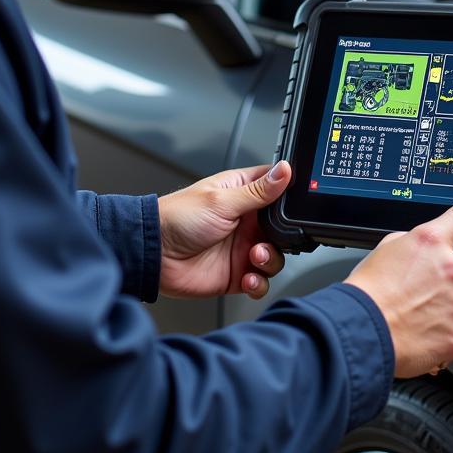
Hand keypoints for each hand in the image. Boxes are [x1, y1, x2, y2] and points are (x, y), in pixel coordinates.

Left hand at [157, 162, 290, 299]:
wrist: (154, 254)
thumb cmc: (177, 218)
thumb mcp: (221, 201)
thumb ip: (258, 191)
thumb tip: (285, 169)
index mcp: (241, 194)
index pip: (276, 188)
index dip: (289, 195)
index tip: (298, 203)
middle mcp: (245, 221)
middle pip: (282, 228)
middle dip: (284, 236)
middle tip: (271, 238)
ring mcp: (241, 248)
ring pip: (275, 256)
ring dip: (271, 260)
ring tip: (255, 257)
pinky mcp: (236, 273)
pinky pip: (261, 281)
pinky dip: (260, 283)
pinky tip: (249, 278)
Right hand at [345, 186, 452, 377]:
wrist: (362, 331)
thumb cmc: (369, 291)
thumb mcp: (386, 248)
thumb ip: (415, 244)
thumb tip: (424, 252)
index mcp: (432, 242)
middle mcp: (452, 269)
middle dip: (447, 276)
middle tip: (419, 288)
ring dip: (443, 304)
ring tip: (414, 312)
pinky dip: (440, 330)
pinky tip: (418, 329)